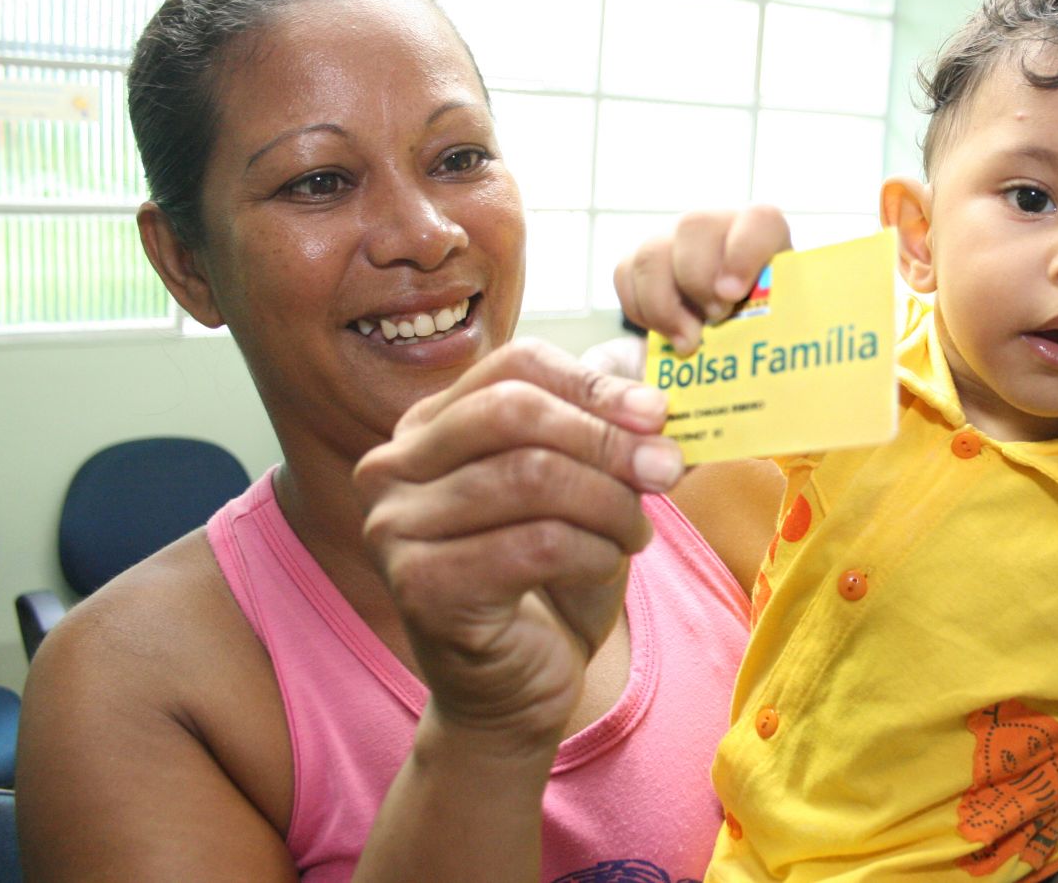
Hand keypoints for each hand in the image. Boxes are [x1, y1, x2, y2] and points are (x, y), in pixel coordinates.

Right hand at [352, 338, 684, 750]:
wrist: (515, 689)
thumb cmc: (549, 580)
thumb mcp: (584, 488)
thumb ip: (607, 434)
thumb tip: (652, 397)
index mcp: (427, 427)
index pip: (514, 367)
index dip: (593, 384)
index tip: (656, 413)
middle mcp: (392, 467)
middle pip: (514, 411)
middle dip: (605, 437)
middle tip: (665, 468)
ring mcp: (395, 528)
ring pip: (530, 476)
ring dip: (608, 502)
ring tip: (637, 532)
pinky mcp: (421, 587)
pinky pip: (534, 543)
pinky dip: (593, 550)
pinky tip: (607, 563)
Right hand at [614, 205, 790, 353]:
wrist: (733, 341)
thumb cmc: (766, 334)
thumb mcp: (784, 323)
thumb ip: (783, 322)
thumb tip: (787, 350)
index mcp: (765, 235)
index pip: (758, 219)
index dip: (743, 251)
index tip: (733, 294)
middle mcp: (719, 227)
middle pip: (694, 225)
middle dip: (697, 277)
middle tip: (714, 319)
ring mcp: (677, 240)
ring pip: (652, 251)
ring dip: (664, 303)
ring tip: (688, 341)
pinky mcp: (645, 262)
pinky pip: (626, 273)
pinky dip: (640, 310)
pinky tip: (665, 334)